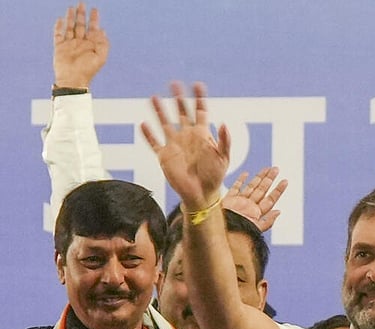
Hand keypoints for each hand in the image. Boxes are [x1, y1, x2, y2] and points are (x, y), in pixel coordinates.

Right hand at [53, 3, 108, 88]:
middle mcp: (80, 43)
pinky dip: (59, 27)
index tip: (95, 10)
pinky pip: (58, 34)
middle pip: (81, 25)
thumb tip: (102, 30)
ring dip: (71, 17)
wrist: (73, 79)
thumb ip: (102, 43)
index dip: (94, 19)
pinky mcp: (60, 47)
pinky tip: (60, 19)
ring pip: (70, 27)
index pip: (93, 28)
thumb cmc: (88, 70)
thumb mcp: (100, 57)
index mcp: (91, 45)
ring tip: (71, 7)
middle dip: (82, 14)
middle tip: (82, 3)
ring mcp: (70, 44)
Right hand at [141, 82, 230, 210]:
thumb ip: (224, 141)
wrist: (202, 193)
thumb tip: (224, 123)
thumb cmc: (216, 176)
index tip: (197, 85)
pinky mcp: (164, 156)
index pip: (200, 111)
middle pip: (181, 113)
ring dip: (160, 111)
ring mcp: (175, 145)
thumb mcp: (224, 158)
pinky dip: (148, 134)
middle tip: (174, 84)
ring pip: (165, 123)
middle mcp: (187, 136)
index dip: (199, 98)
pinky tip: (143, 124)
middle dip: (178, 99)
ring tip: (154, 97)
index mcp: (202, 134)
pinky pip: (154, 143)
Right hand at [222, 167, 287, 231]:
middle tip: (276, 169)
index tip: (285, 181)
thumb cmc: (236, 233)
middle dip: (269, 180)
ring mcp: (239, 202)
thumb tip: (279, 212)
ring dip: (259, 178)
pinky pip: (235, 188)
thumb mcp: (254, 228)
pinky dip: (240, 180)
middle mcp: (249, 206)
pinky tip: (246, 174)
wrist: (219, 232)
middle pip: (262, 190)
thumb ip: (267, 222)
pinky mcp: (228, 200)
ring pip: (251, 187)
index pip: (270, 199)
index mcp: (256, 213)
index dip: (278, 190)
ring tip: (267, 169)